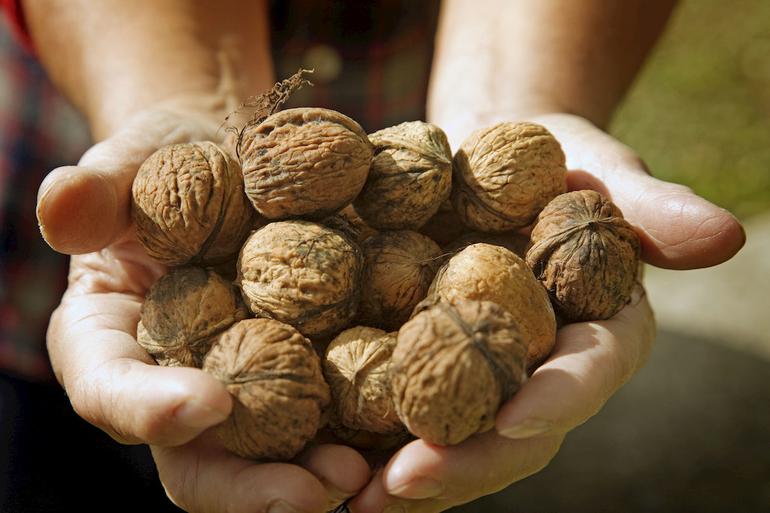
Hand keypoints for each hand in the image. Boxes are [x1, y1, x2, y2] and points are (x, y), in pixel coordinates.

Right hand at [39, 98, 370, 512]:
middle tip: (311, 490)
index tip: (210, 403)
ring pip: (271, 455)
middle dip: (250, 485)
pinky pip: (330, 411)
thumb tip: (61, 209)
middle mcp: (177, 383)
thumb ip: (96, 192)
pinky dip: (361, 430)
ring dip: (315, 477)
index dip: (152, 410)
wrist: (232, 157)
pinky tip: (403, 430)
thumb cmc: (168, 160)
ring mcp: (246, 385)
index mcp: (112, 344)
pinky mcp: (305, 369)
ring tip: (363, 474)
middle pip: (200, 458)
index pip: (113, 393)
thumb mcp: (129, 165)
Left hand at [347, 114, 744, 512]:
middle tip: (406, 485)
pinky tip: (317, 454)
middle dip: (463, 461)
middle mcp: (536, 370)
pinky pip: (392, 406)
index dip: (558, 399)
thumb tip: (726, 237)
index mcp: (592, 332)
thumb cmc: (549, 156)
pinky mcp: (418, 361)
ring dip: (402, 471)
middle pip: (509, 431)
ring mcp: (475, 375)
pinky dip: (359, 435)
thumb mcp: (598, 165)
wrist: (480, 153)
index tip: (517, 417)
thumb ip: (648, 205)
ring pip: (448, 437)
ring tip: (349, 496)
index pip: (585, 376)